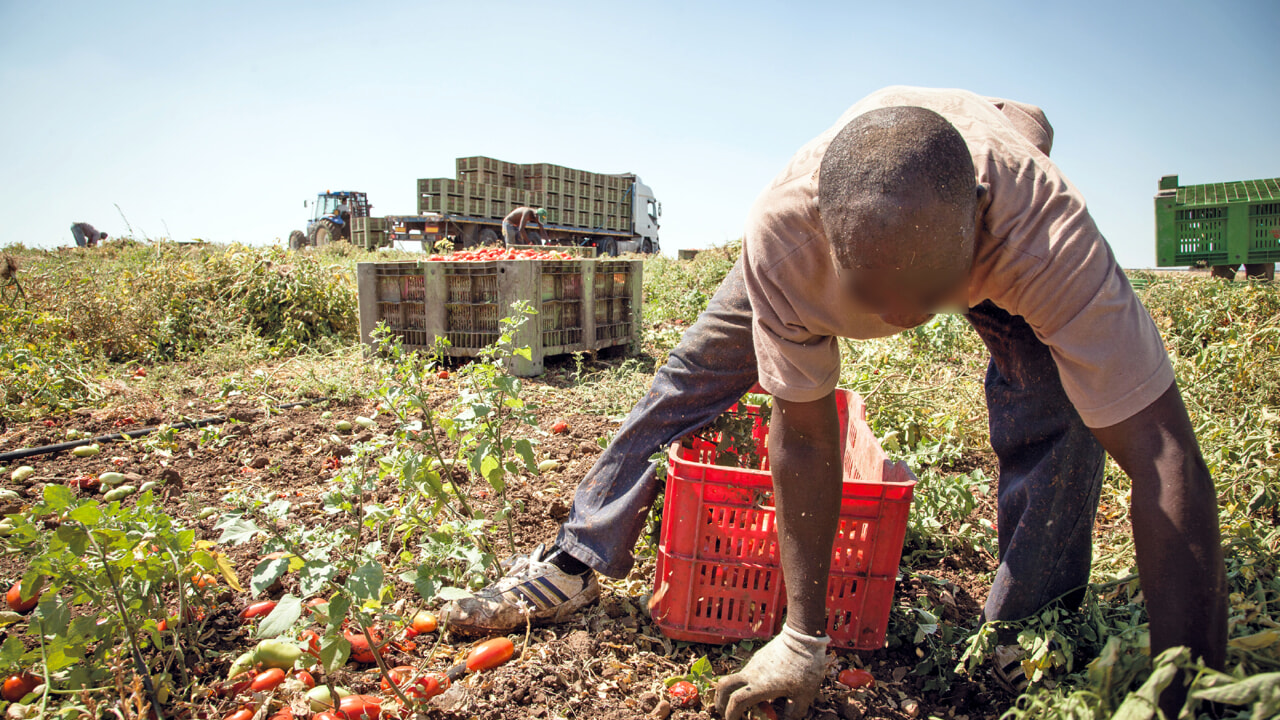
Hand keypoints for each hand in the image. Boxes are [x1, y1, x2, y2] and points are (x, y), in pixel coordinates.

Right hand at [715, 623, 829, 719]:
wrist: (804, 637)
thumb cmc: (805, 667)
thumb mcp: (804, 695)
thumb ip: (794, 712)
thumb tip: (787, 719)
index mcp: (761, 686)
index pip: (736, 702)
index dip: (731, 714)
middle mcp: (752, 674)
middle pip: (724, 686)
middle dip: (720, 700)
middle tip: (725, 710)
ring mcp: (754, 663)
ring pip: (737, 678)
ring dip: (735, 690)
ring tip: (749, 702)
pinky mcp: (759, 656)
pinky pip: (748, 671)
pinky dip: (748, 682)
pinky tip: (764, 686)